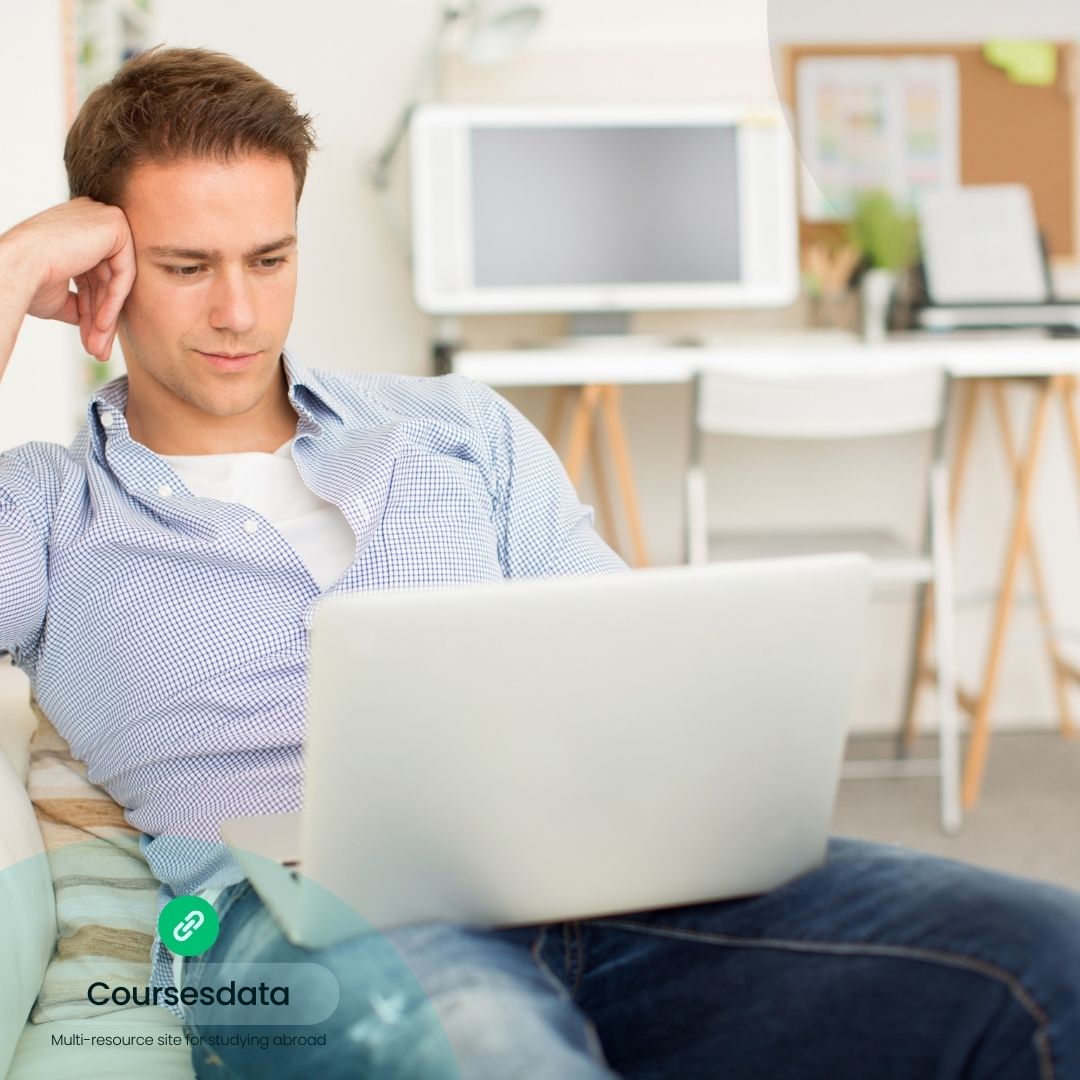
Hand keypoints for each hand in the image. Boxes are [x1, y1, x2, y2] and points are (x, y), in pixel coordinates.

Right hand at [2, 198, 135, 361]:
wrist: (17, 268)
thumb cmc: (29, 280)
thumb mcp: (60, 295)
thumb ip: (82, 302)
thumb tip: (96, 324)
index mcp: (75, 229)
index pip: (95, 274)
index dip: (94, 309)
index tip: (92, 340)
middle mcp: (90, 217)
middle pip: (106, 279)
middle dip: (102, 318)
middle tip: (98, 349)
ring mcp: (103, 217)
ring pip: (116, 280)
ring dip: (107, 316)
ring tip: (98, 346)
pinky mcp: (115, 225)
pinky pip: (124, 272)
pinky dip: (115, 301)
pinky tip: (103, 325)